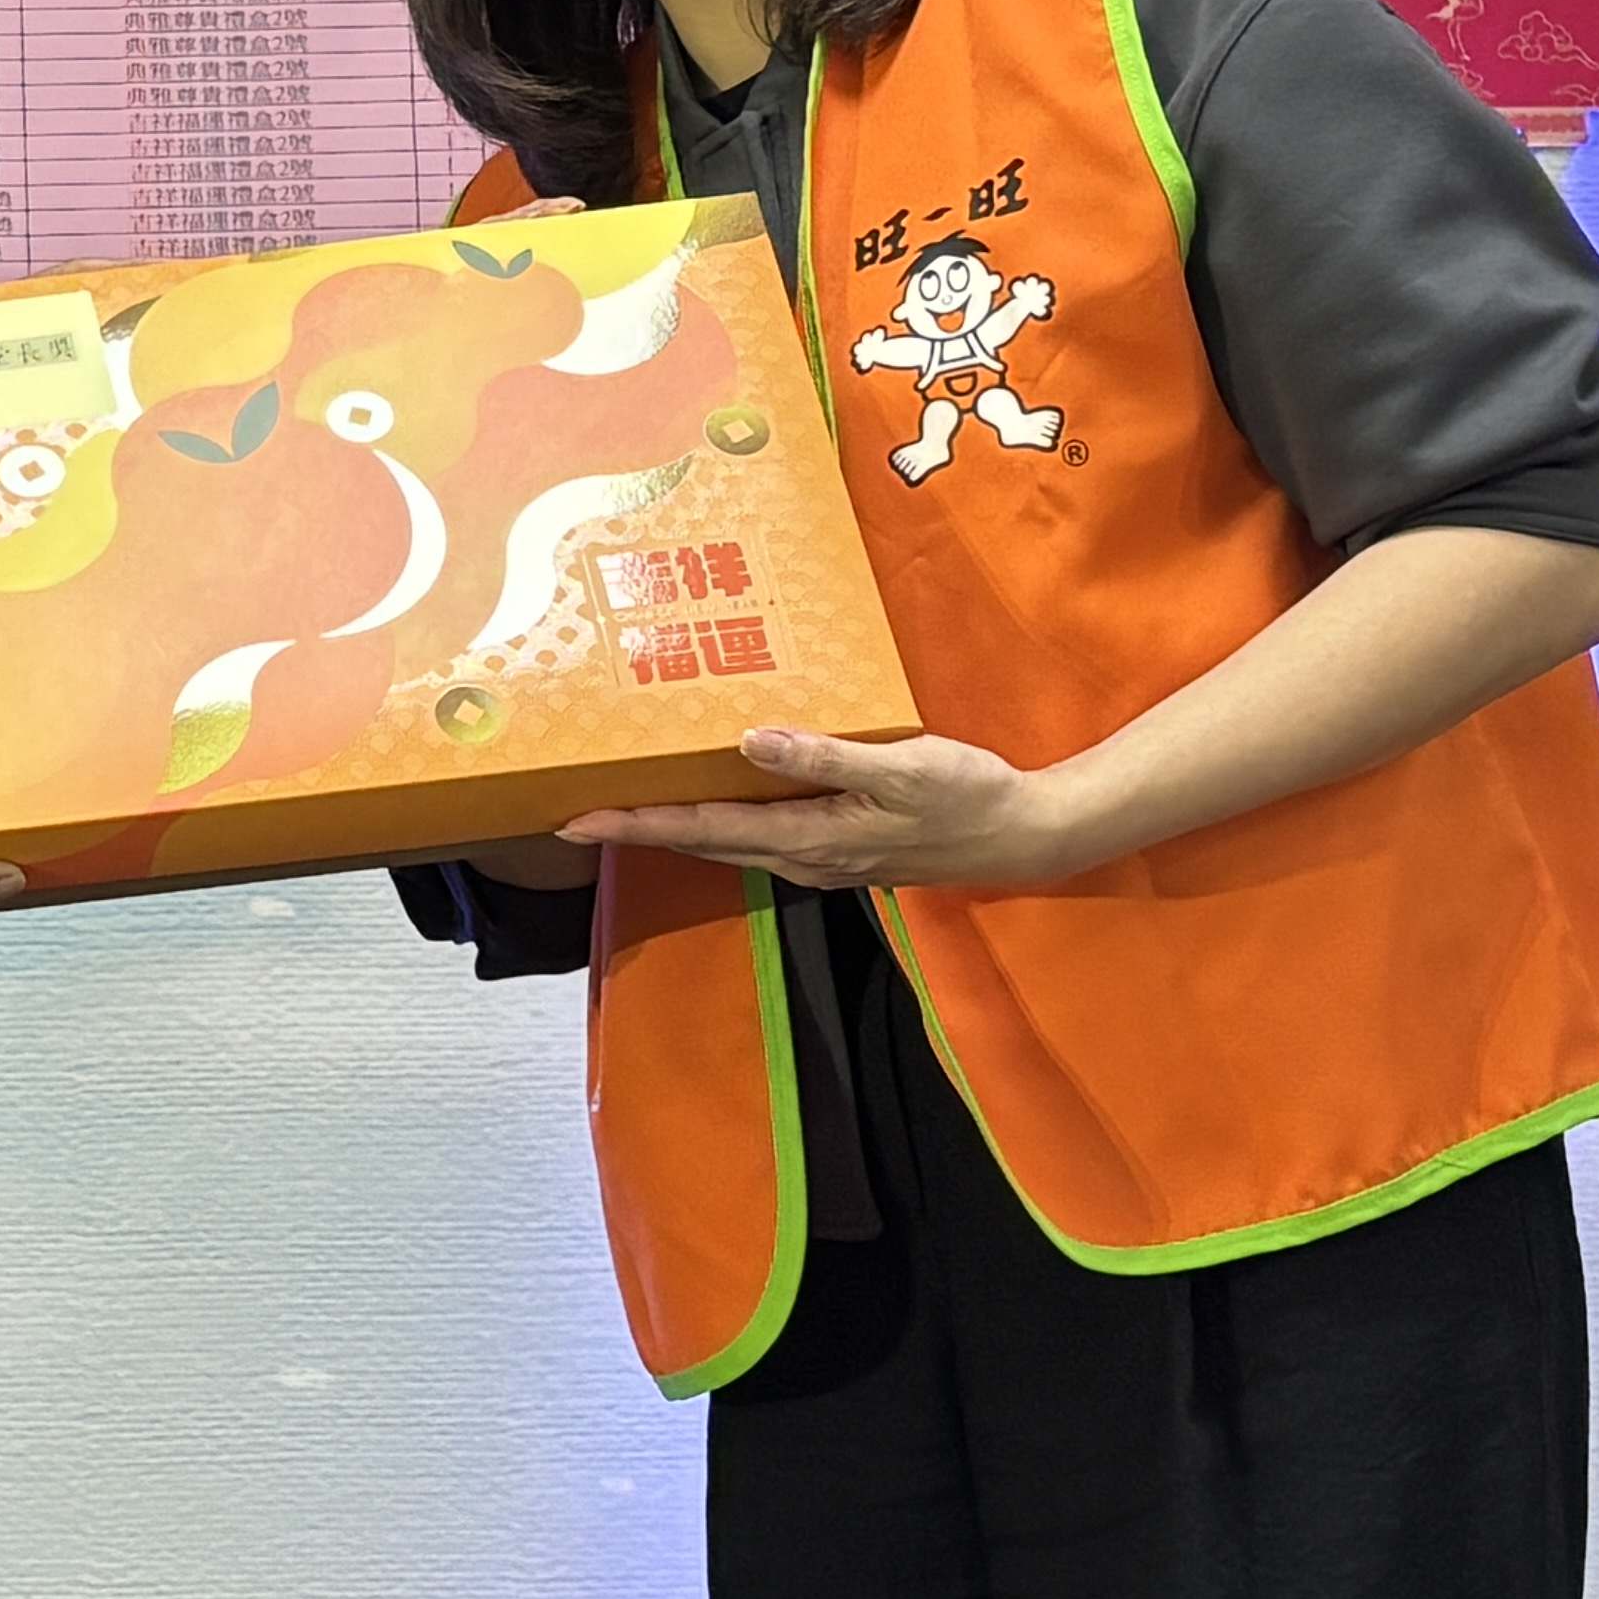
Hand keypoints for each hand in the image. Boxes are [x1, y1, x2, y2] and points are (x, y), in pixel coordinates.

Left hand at [565, 726, 1080, 894]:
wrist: (1023, 837)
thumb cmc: (966, 798)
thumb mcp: (899, 769)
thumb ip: (823, 757)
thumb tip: (749, 741)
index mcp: (808, 838)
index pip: (702, 831)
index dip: (636, 824)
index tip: (576, 821)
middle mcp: (803, 856)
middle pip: (701, 843)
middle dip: (637, 829)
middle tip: (575, 815)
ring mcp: (821, 857)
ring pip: (728, 842)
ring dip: (675, 826)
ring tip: (628, 803)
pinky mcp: (840, 848)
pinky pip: (760, 834)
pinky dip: (722, 821)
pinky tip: (716, 795)